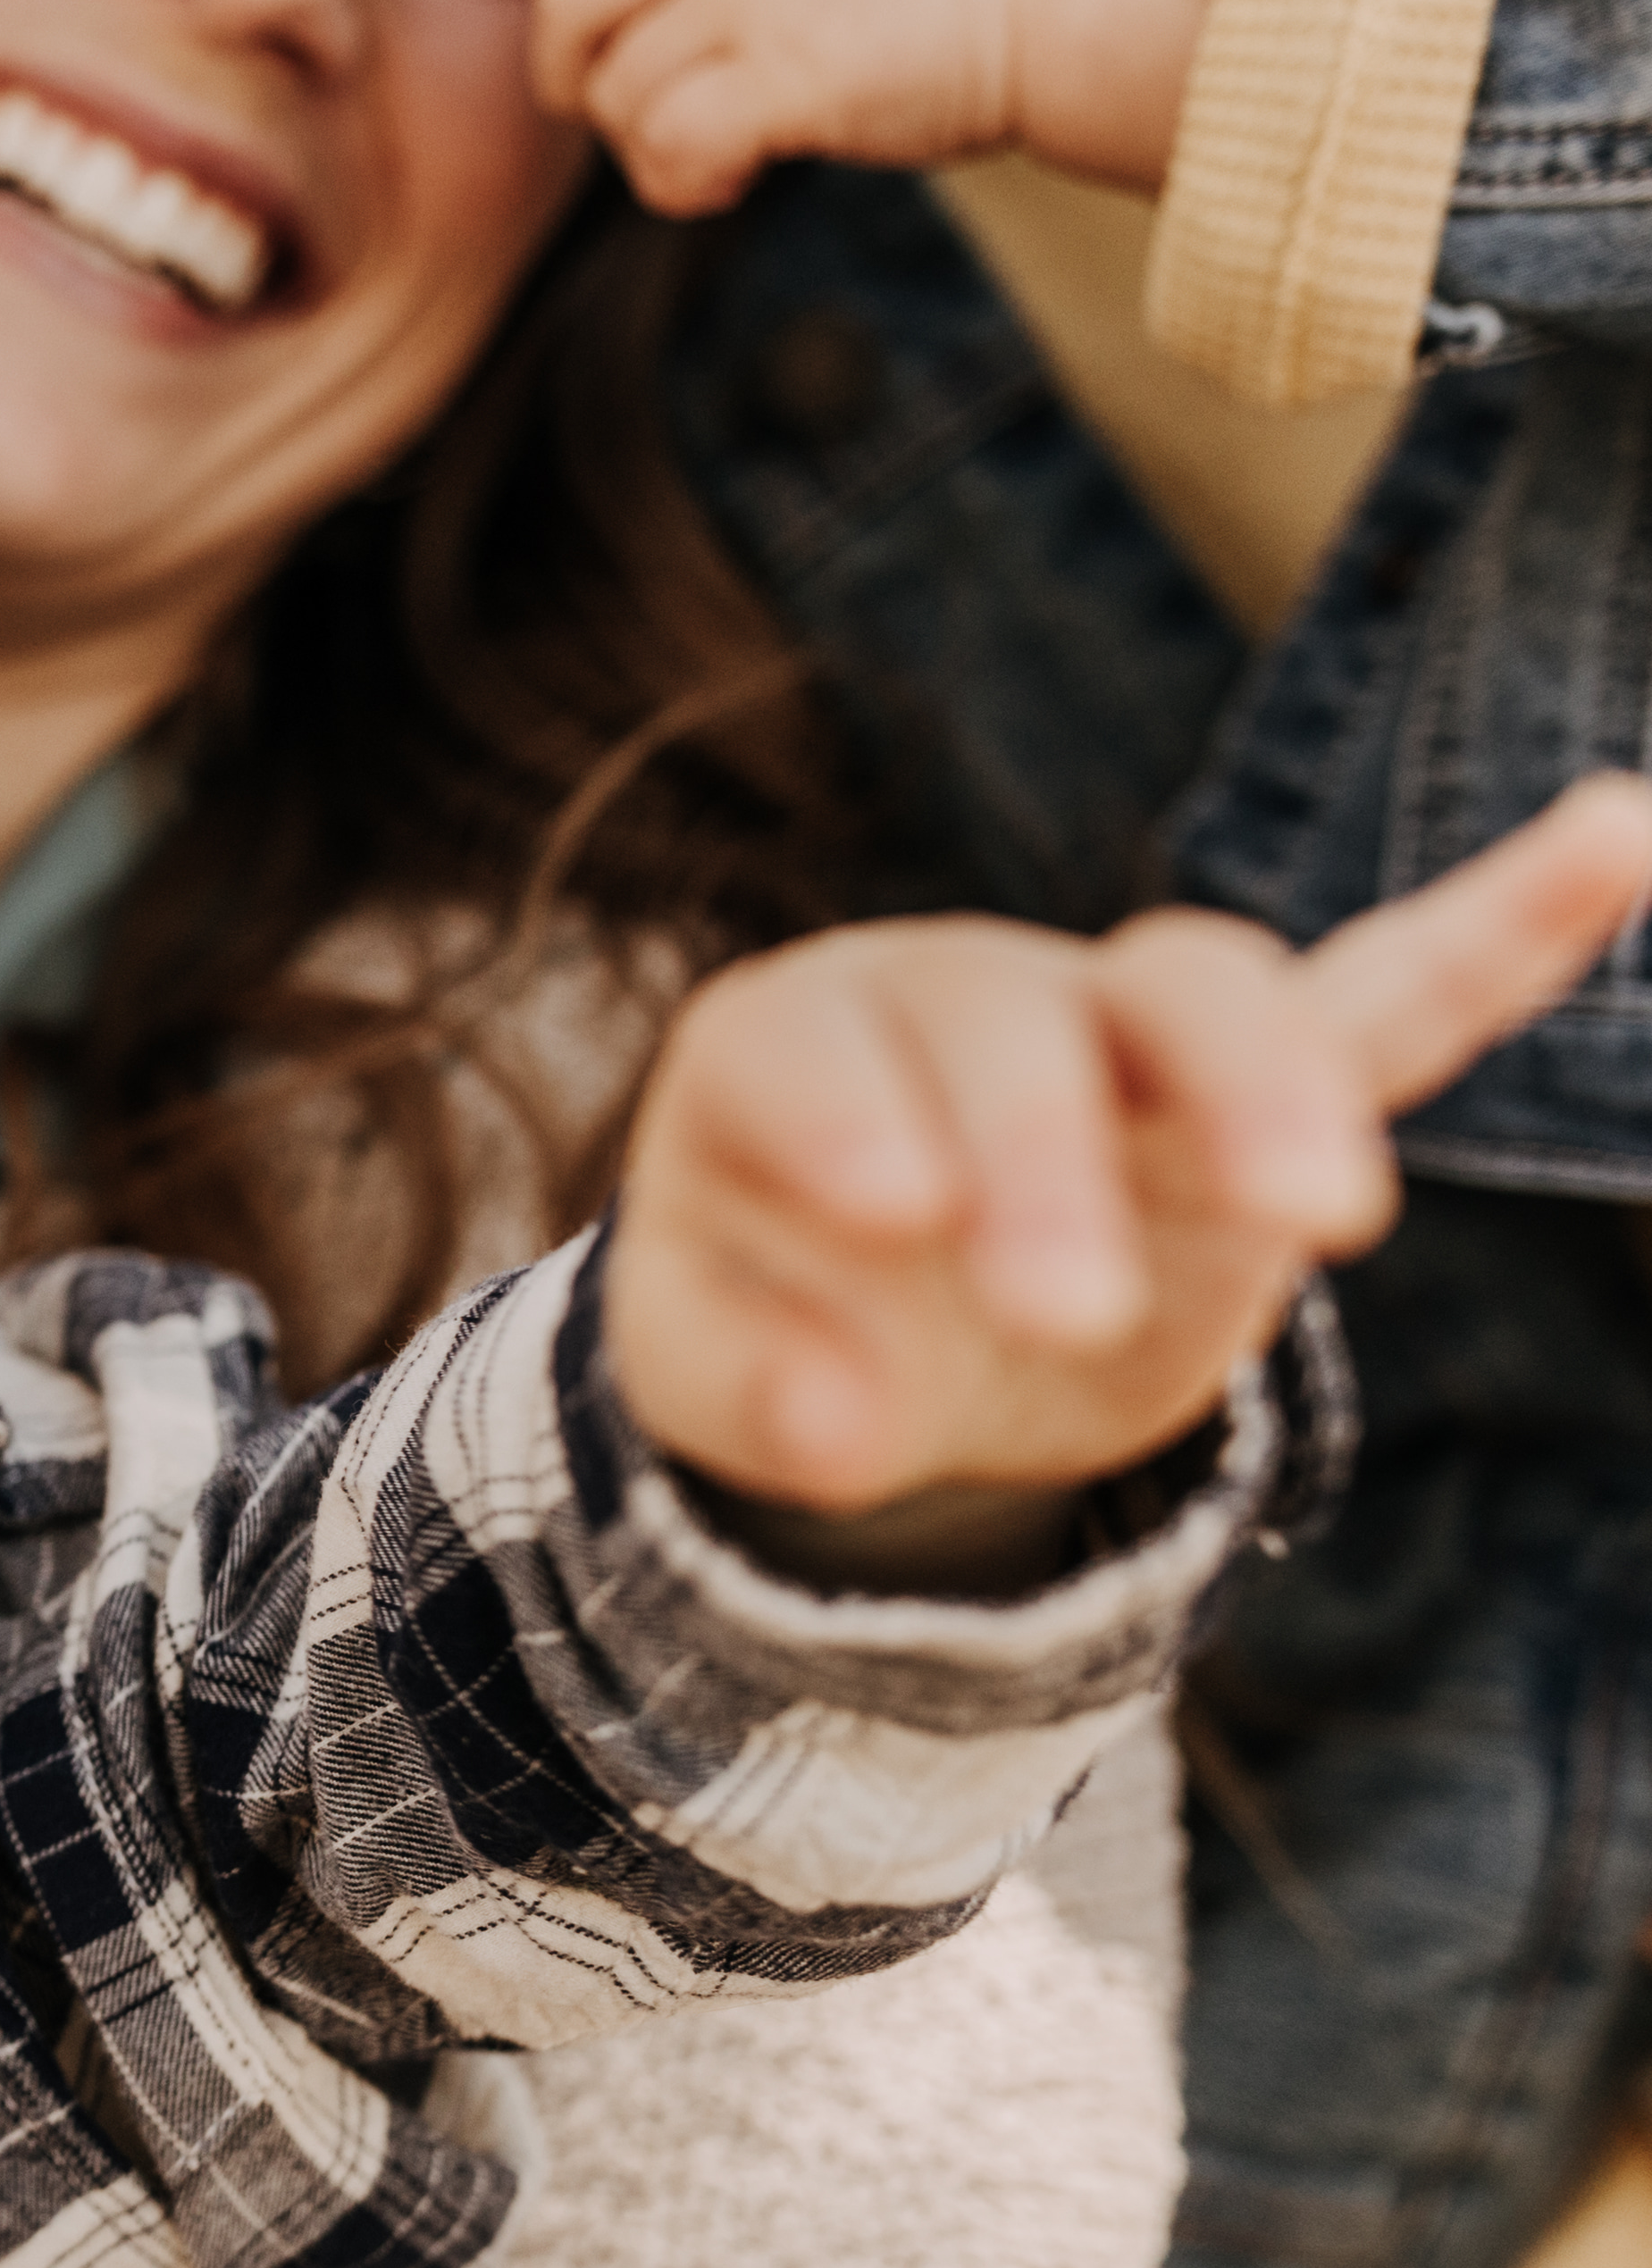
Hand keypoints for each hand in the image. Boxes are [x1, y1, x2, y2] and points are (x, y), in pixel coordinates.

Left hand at [609, 774, 1651, 1520]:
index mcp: (781, 1050)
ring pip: (1211, 996)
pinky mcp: (1257, 1091)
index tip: (896, 1214)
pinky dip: (1504, 926)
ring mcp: (1121, 1029)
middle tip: (1062, 1311)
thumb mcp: (706, 1372)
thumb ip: (753, 1393)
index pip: (807, 1050)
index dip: (848, 1118)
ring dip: (1265, 1088)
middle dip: (1046, 1161)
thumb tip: (843, 1432)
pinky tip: (1618, 835)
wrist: (871, 1314)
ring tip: (1321, 1217)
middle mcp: (953, 998)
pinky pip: (1393, 989)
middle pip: (1021, 1031)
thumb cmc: (773, 1318)